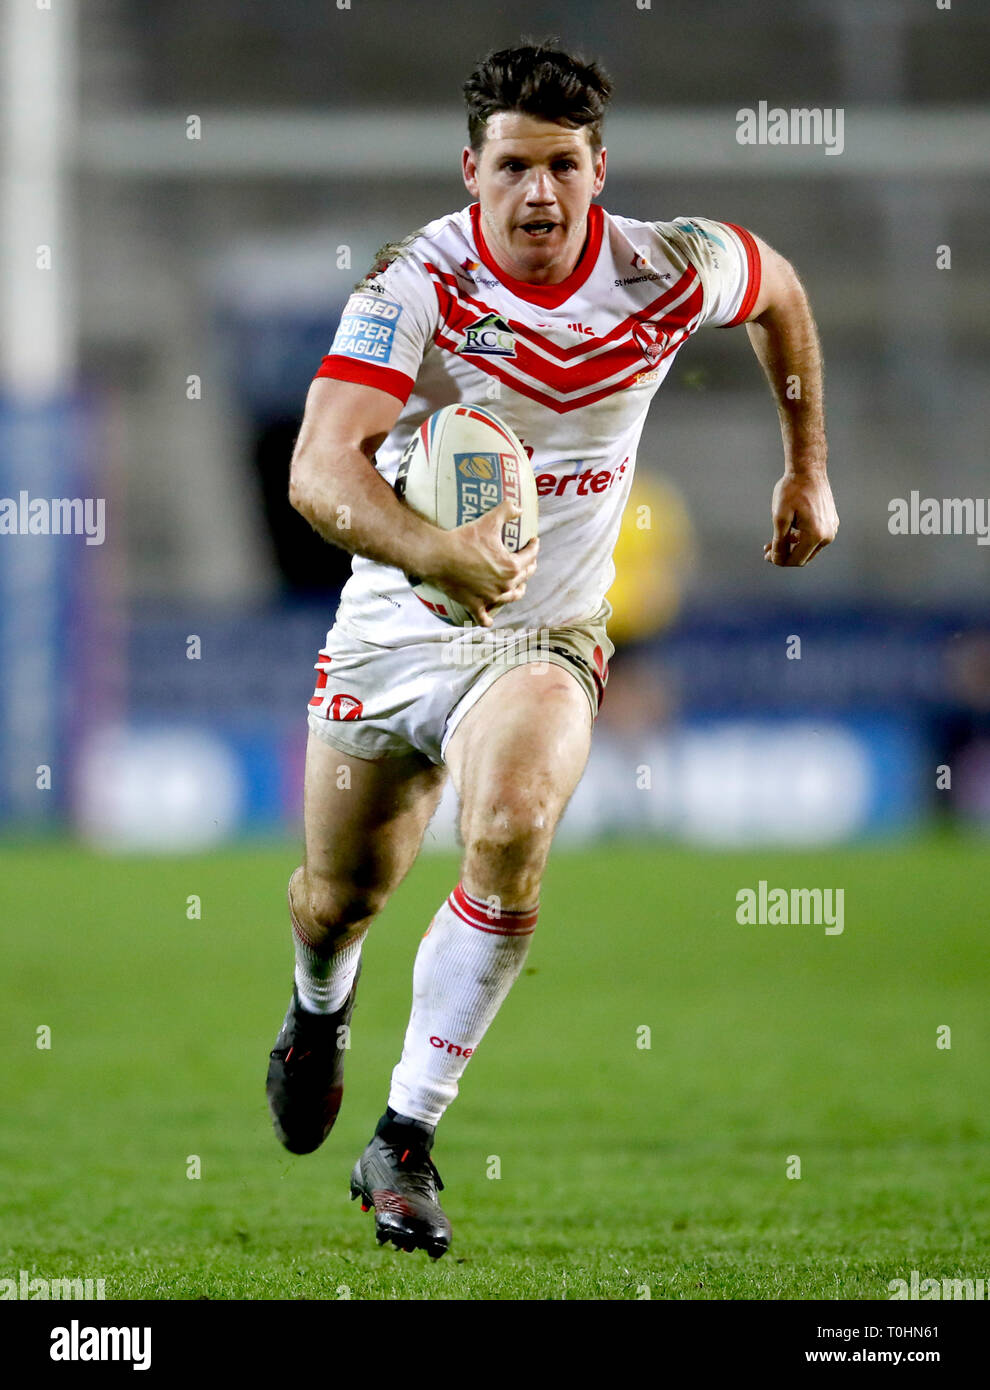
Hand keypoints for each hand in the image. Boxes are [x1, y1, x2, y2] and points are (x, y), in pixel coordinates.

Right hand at [421, 498, 539, 626]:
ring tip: (518, 587)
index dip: (534, 546)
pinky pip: (484, 617)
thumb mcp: (488, 521)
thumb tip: (519, 507)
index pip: (530, 556)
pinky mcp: (474, 604)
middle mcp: (504, 585)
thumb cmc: (463, 539)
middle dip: (529, 567)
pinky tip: (489, 620)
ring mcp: (490, 597)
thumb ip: (506, 511)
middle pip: (524, 577)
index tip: (533, 541)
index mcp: (511, 567)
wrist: (438, 556)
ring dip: (516, 592)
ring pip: (510, 598)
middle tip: (528, 560)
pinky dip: (487, 619)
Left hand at [765, 470, 837, 566]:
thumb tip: (777, 559)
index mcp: (816, 535)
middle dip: (785, 555)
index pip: (796, 560)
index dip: (780, 561)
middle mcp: (827, 535)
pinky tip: (788, 532)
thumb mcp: (780, 517)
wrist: (808, 470)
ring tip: (774, 541)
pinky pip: (815, 538)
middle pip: (803, 557)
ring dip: (792, 547)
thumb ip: (779, 541)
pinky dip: (801, 539)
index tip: (767, 555)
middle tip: (768, 549)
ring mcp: (831, 529)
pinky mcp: (831, 523)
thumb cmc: (792, 490)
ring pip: (809, 548)